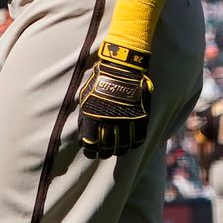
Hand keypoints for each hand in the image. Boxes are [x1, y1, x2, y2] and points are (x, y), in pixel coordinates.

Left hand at [77, 42, 152, 158]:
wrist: (122, 68)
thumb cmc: (99, 82)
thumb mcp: (85, 98)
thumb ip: (83, 117)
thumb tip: (81, 135)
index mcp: (92, 116)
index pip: (90, 143)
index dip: (90, 151)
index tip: (90, 153)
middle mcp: (109, 121)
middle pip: (107, 147)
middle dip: (104, 153)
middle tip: (103, 154)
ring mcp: (126, 120)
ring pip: (123, 145)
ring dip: (119, 151)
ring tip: (116, 151)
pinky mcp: (141, 117)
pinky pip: (139, 137)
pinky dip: (134, 144)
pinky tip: (131, 145)